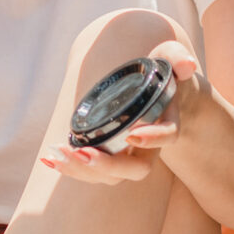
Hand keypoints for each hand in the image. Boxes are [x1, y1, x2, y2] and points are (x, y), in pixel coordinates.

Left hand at [39, 43, 202, 184]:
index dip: (153, 139)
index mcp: (167, 121)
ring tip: (56, 154)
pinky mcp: (108, 155)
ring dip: (82, 170)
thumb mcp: (170, 57)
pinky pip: (91, 170)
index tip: (132, 132)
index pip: (167, 136)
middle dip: (108, 165)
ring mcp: (128, 154)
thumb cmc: (161, 70)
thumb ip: (178, 58)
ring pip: (110, 176)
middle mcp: (149, 146)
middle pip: (135, 169)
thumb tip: (187, 65)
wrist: (154, 87)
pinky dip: (70, 167)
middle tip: (82, 152)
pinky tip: (47, 159)